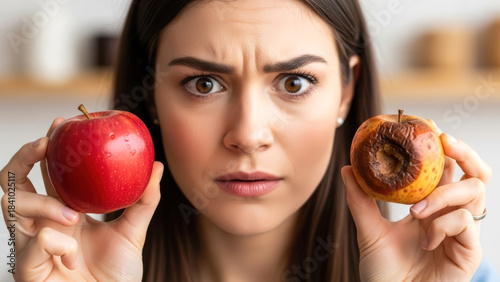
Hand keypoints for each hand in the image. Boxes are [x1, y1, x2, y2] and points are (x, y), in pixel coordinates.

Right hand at [0, 118, 163, 281]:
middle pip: (12, 181)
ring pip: (12, 204)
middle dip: (23, 156)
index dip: (49, 146)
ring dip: (43, 203)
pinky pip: (34, 241)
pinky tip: (74, 256)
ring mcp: (30, 244)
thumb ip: (143, 200)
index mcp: (63, 212)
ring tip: (73, 216)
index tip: (62, 122)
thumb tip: (155, 165)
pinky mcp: (26, 266)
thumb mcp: (134, 231)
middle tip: (46, 144)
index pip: (49, 173)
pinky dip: (57, 243)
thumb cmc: (117, 274)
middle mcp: (41, 223)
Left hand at [342, 123, 489, 281]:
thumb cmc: (383, 272)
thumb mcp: (368, 230)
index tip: (427, 126)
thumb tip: (347, 168)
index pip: (445, 170)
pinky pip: (466, 222)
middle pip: (475, 174)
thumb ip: (360, 200)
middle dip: (465, 152)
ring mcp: (462, 233)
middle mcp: (450, 215)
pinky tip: (424, 238)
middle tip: (444, 141)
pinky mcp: (469, 251)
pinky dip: (444, 224)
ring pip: (475, 193)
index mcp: (430, 207)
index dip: (443, 147)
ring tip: (416, 210)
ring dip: (444, 193)